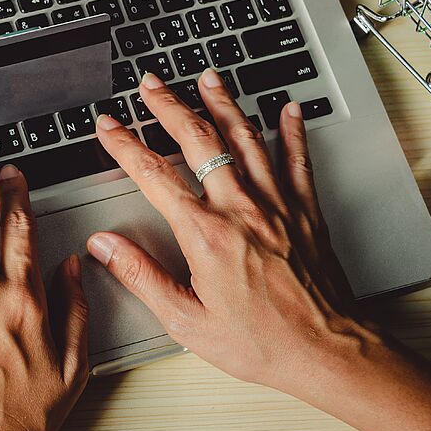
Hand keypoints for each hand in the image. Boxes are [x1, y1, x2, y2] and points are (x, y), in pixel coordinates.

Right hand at [88, 71, 430, 430]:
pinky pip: (297, 159)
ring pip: (246, 139)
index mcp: (205, 236)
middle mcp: (241, 211)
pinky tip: (287, 108)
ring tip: (207, 79)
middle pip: (200, 142)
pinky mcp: (306, 211)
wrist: (325, 351)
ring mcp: (277, 206)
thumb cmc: (259, 342)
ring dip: (223, 104)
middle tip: (151, 85)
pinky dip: (292, 130)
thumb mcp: (185, 320)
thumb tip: (105, 247)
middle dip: (170, 107)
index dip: (126, 145)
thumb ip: (141, 277)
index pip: (155, 176)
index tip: (109, 127)